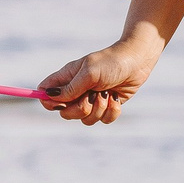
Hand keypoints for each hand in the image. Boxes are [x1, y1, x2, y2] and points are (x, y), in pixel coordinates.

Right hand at [41, 0, 183, 126]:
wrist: (137, 62)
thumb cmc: (111, 62)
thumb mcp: (89, 72)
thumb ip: (71, 87)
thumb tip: (51, 97)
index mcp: (68, 78)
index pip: (46, 93)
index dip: (49, 102)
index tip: (61, 102)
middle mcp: (77, 90)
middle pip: (65, 113)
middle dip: (80, 109)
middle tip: (91, 96)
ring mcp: (91, 100)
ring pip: (85, 119)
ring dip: (98, 109)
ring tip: (107, 94)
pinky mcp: (106, 107)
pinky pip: (102, 121)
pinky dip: (111, 112)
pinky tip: (116, 98)